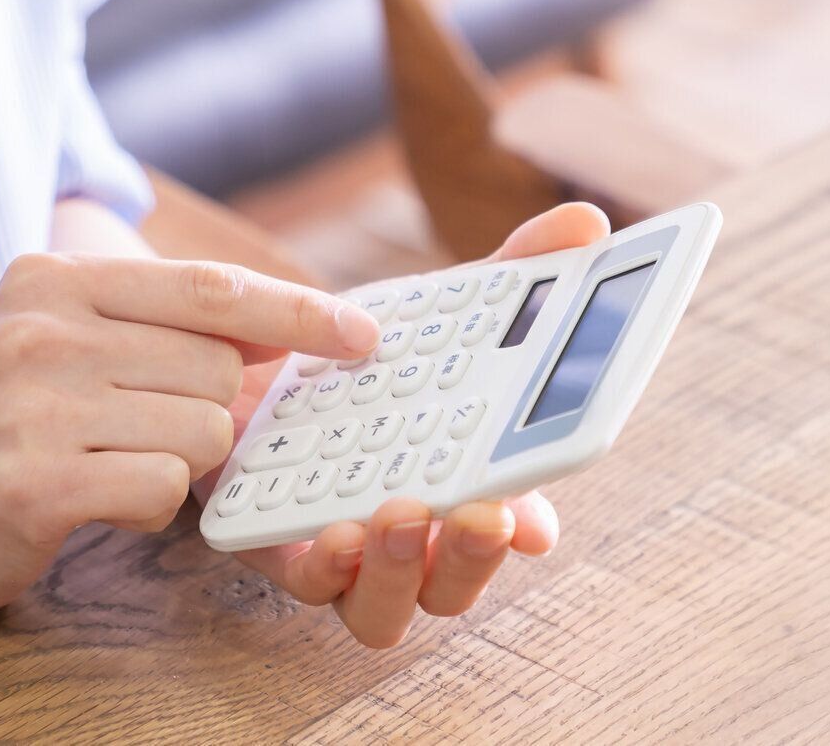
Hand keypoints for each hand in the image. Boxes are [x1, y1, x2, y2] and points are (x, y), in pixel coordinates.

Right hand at [0, 250, 382, 617]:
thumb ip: (155, 327)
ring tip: (102, 462)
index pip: (206, 286)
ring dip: (175, 460)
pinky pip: (162, 489)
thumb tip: (284, 337)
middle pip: (214, 367)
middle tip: (142, 429)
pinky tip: (89, 499)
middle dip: (207, 410)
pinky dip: (145, 504)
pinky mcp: (35, 480)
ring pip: (199, 430)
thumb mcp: (58, 342)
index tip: (362, 335)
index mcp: (52, 278)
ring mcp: (34, 404)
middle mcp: (41, 327)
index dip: (296, 311)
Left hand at [215, 203, 610, 646]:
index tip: (538, 515)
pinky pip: (307, 584)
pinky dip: (325, 565)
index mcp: (460, 485)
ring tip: (401, 512)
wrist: (244, 353)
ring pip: (386, 607)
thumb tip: (586, 222)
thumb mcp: (434, 304)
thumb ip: (513, 270)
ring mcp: (345, 550)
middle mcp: (410, 534)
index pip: (510, 526)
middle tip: (483, 511)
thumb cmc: (359, 353)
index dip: (528, 528)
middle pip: (456, 583)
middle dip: (475, 556)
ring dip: (402, 570)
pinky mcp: (277, 545)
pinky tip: (333, 530)